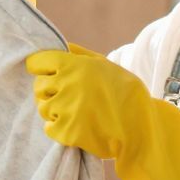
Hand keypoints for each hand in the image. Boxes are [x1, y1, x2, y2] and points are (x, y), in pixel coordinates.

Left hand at [26, 44, 179, 179]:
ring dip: (54, 110)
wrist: (142, 126)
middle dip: (49, 91)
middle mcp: (67, 84)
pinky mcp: (68, 132)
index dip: (40, 68)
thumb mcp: (105, 64)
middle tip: (66, 97)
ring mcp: (66, 109)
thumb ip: (80, 55)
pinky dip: (57, 128)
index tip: (47, 73)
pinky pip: (49, 128)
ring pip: (43, 108)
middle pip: (38, 87)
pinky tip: (74, 125)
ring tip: (74, 112)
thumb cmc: (125, 91)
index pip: (37, 62)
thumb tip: (60, 47)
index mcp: (74, 65)